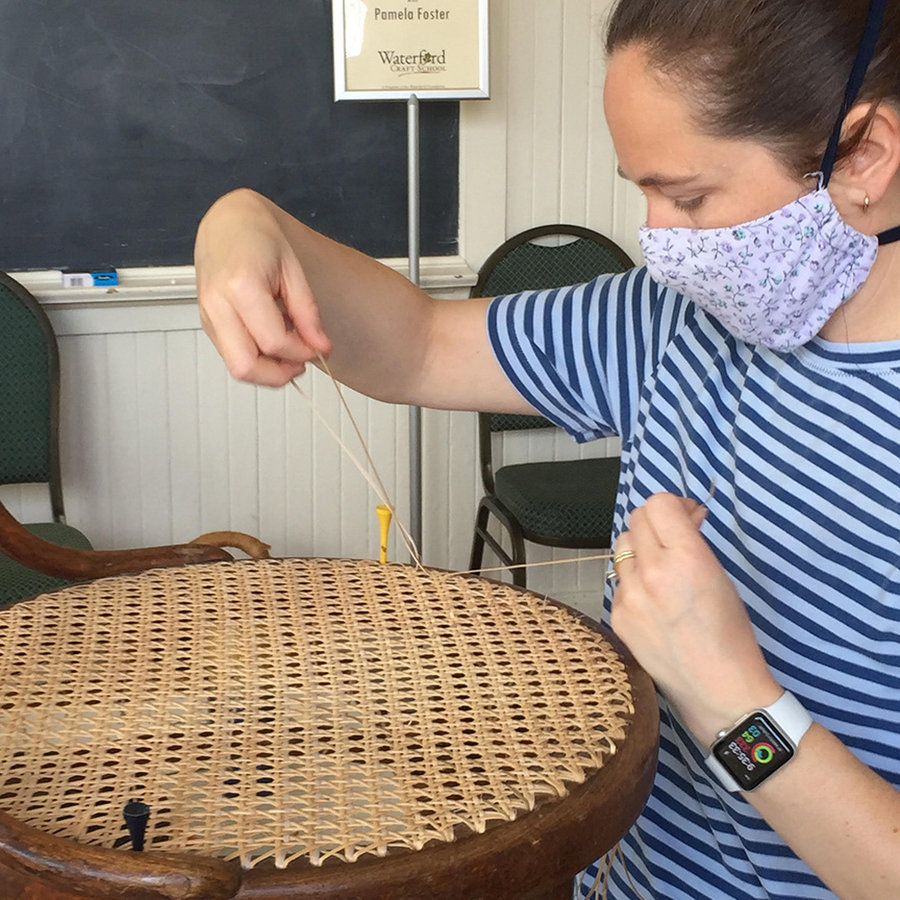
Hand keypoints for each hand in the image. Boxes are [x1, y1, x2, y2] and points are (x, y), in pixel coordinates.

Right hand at [194, 189, 331, 386]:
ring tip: (288, 353)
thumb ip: (307, 313)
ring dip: (267, 371)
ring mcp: (207, 316)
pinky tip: (271, 341)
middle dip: (279, 375)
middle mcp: (218, 304)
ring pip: (236, 368)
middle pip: (245, 366)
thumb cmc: (258, 239)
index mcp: (241, 286)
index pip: (273, 342)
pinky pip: (232, 356)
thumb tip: (321, 347)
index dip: (301, 352)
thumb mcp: (294, 270)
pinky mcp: (207, 324)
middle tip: (301, 364)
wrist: (227, 223)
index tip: (318, 348)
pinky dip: (256, 358)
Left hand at [610, 493, 780, 744]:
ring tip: (664, 568)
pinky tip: (656, 601)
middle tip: (676, 538)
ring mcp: (628, 596)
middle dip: (657, 522)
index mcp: (685, 559)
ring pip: (623, 547)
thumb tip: (682, 516)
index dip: (674, 505)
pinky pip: (620, 581)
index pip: (659, 504)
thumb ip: (693, 542)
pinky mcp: (617, 616)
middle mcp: (651, 572)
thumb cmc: (731, 635)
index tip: (688, 517)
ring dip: (642, 548)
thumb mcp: (720, 577)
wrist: (717, 691)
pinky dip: (635, 580)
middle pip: (637, 519)